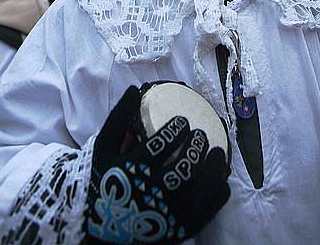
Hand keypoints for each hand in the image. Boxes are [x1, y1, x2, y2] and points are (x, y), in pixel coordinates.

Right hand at [86, 86, 229, 243]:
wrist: (98, 225)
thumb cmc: (104, 179)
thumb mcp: (103, 148)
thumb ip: (118, 118)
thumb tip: (134, 89)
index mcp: (131, 172)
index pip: (160, 146)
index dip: (176, 130)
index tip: (182, 122)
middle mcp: (150, 195)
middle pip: (183, 168)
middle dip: (196, 146)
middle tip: (199, 135)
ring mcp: (166, 216)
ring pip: (199, 191)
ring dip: (213, 167)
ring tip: (217, 151)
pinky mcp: (177, 229)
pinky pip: (206, 213)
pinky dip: (218, 194)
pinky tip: (221, 178)